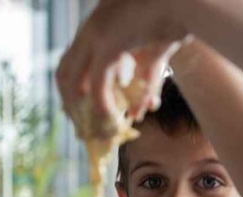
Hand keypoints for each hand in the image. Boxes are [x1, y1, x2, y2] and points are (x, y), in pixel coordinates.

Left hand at [55, 0, 192, 121]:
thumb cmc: (179, 19)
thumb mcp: (156, 54)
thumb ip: (145, 80)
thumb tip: (140, 111)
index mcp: (97, 26)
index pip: (69, 63)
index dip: (70, 91)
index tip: (77, 114)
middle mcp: (91, 29)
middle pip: (64, 75)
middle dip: (71, 106)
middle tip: (84, 129)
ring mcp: (97, 34)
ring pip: (74, 83)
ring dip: (82, 111)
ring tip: (98, 131)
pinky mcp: (110, 44)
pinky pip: (98, 84)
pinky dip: (102, 106)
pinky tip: (112, 120)